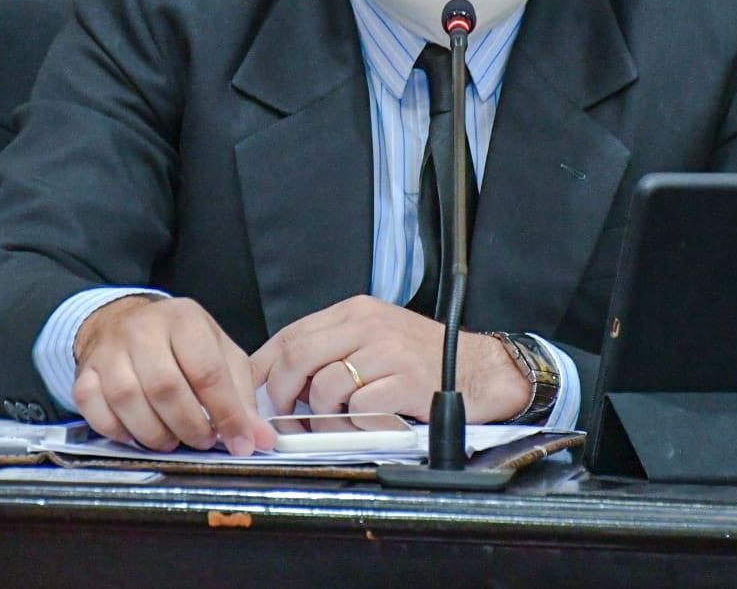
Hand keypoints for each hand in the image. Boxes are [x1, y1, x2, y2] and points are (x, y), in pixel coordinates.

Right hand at [72, 295, 275, 453]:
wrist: (122, 321)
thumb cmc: (179, 341)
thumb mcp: (218, 351)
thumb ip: (241, 393)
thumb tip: (259, 438)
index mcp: (184, 319)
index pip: (208, 371)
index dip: (227, 413)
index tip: (240, 442)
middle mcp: (143, 330)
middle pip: (166, 387)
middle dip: (190, 426)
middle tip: (202, 440)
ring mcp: (109, 351)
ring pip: (128, 400)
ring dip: (155, 433)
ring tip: (172, 440)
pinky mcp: (83, 373)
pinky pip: (96, 410)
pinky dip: (119, 432)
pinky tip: (138, 434)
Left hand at [250, 295, 530, 423]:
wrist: (481, 369)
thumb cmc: (424, 359)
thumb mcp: (375, 338)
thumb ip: (333, 349)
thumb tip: (278, 380)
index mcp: (355, 311)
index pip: (290, 334)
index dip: (264, 369)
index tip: (256, 395)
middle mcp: (367, 323)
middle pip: (298, 357)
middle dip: (282, 396)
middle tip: (287, 420)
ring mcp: (386, 350)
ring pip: (324, 387)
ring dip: (321, 418)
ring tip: (337, 425)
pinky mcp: (404, 379)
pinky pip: (358, 408)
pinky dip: (357, 424)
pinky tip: (371, 422)